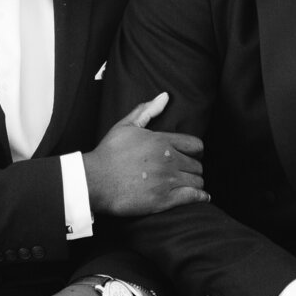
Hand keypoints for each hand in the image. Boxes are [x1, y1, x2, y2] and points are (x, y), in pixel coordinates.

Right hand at [86, 93, 209, 215]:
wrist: (95, 180)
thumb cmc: (108, 153)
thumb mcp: (125, 126)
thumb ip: (147, 110)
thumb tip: (165, 96)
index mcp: (162, 141)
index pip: (196, 145)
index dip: (196, 151)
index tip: (192, 155)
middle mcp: (169, 160)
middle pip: (197, 165)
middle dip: (193, 168)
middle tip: (186, 172)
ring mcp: (168, 180)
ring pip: (197, 181)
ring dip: (195, 183)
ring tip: (189, 185)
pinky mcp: (164, 199)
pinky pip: (193, 197)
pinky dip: (200, 197)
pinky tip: (201, 197)